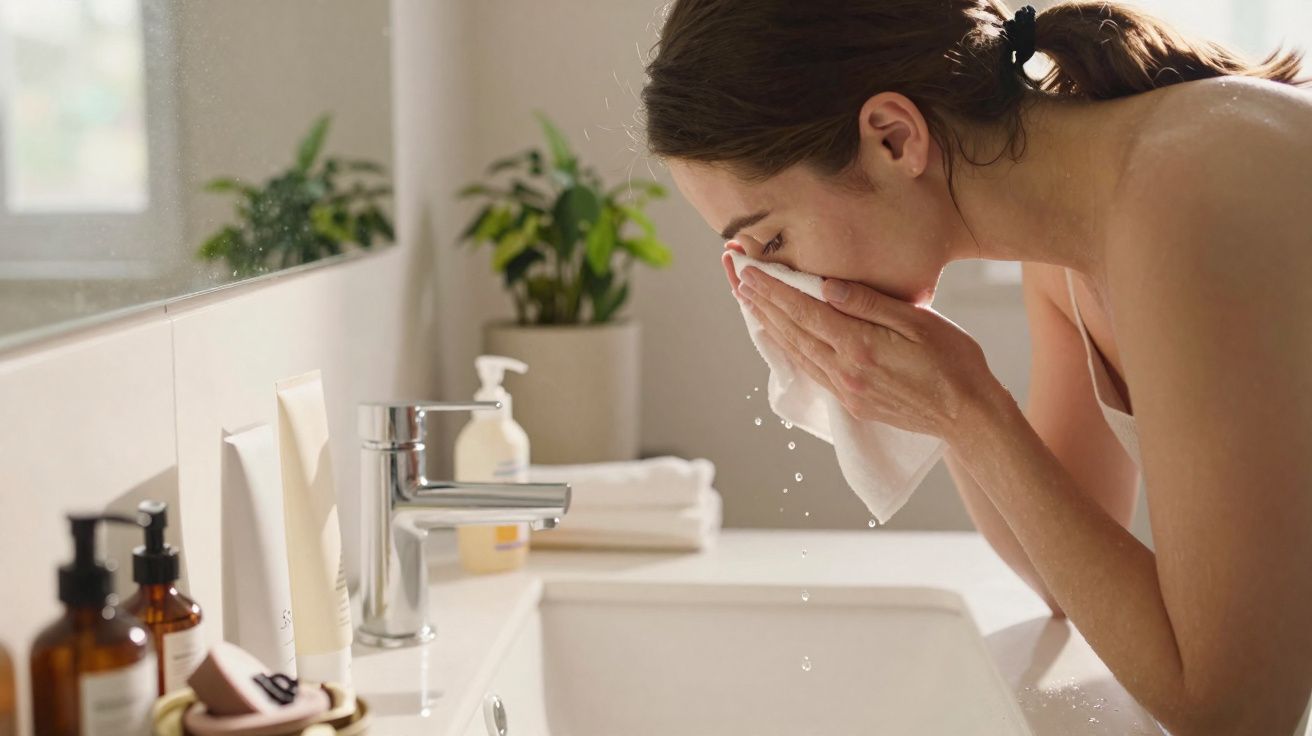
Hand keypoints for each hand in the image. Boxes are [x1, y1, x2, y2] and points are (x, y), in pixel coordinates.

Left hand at [724, 251, 1002, 439]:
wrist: (968, 415)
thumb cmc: (954, 361)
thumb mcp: (918, 321)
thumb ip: (869, 303)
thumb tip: (826, 286)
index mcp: (859, 346)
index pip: (803, 311)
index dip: (773, 290)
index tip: (749, 272)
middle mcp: (845, 371)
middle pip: (792, 332)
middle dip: (763, 304)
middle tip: (739, 280)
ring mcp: (846, 390)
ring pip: (797, 353)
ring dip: (771, 327)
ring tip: (751, 305)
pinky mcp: (853, 402)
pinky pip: (811, 371)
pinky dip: (791, 350)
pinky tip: (784, 339)